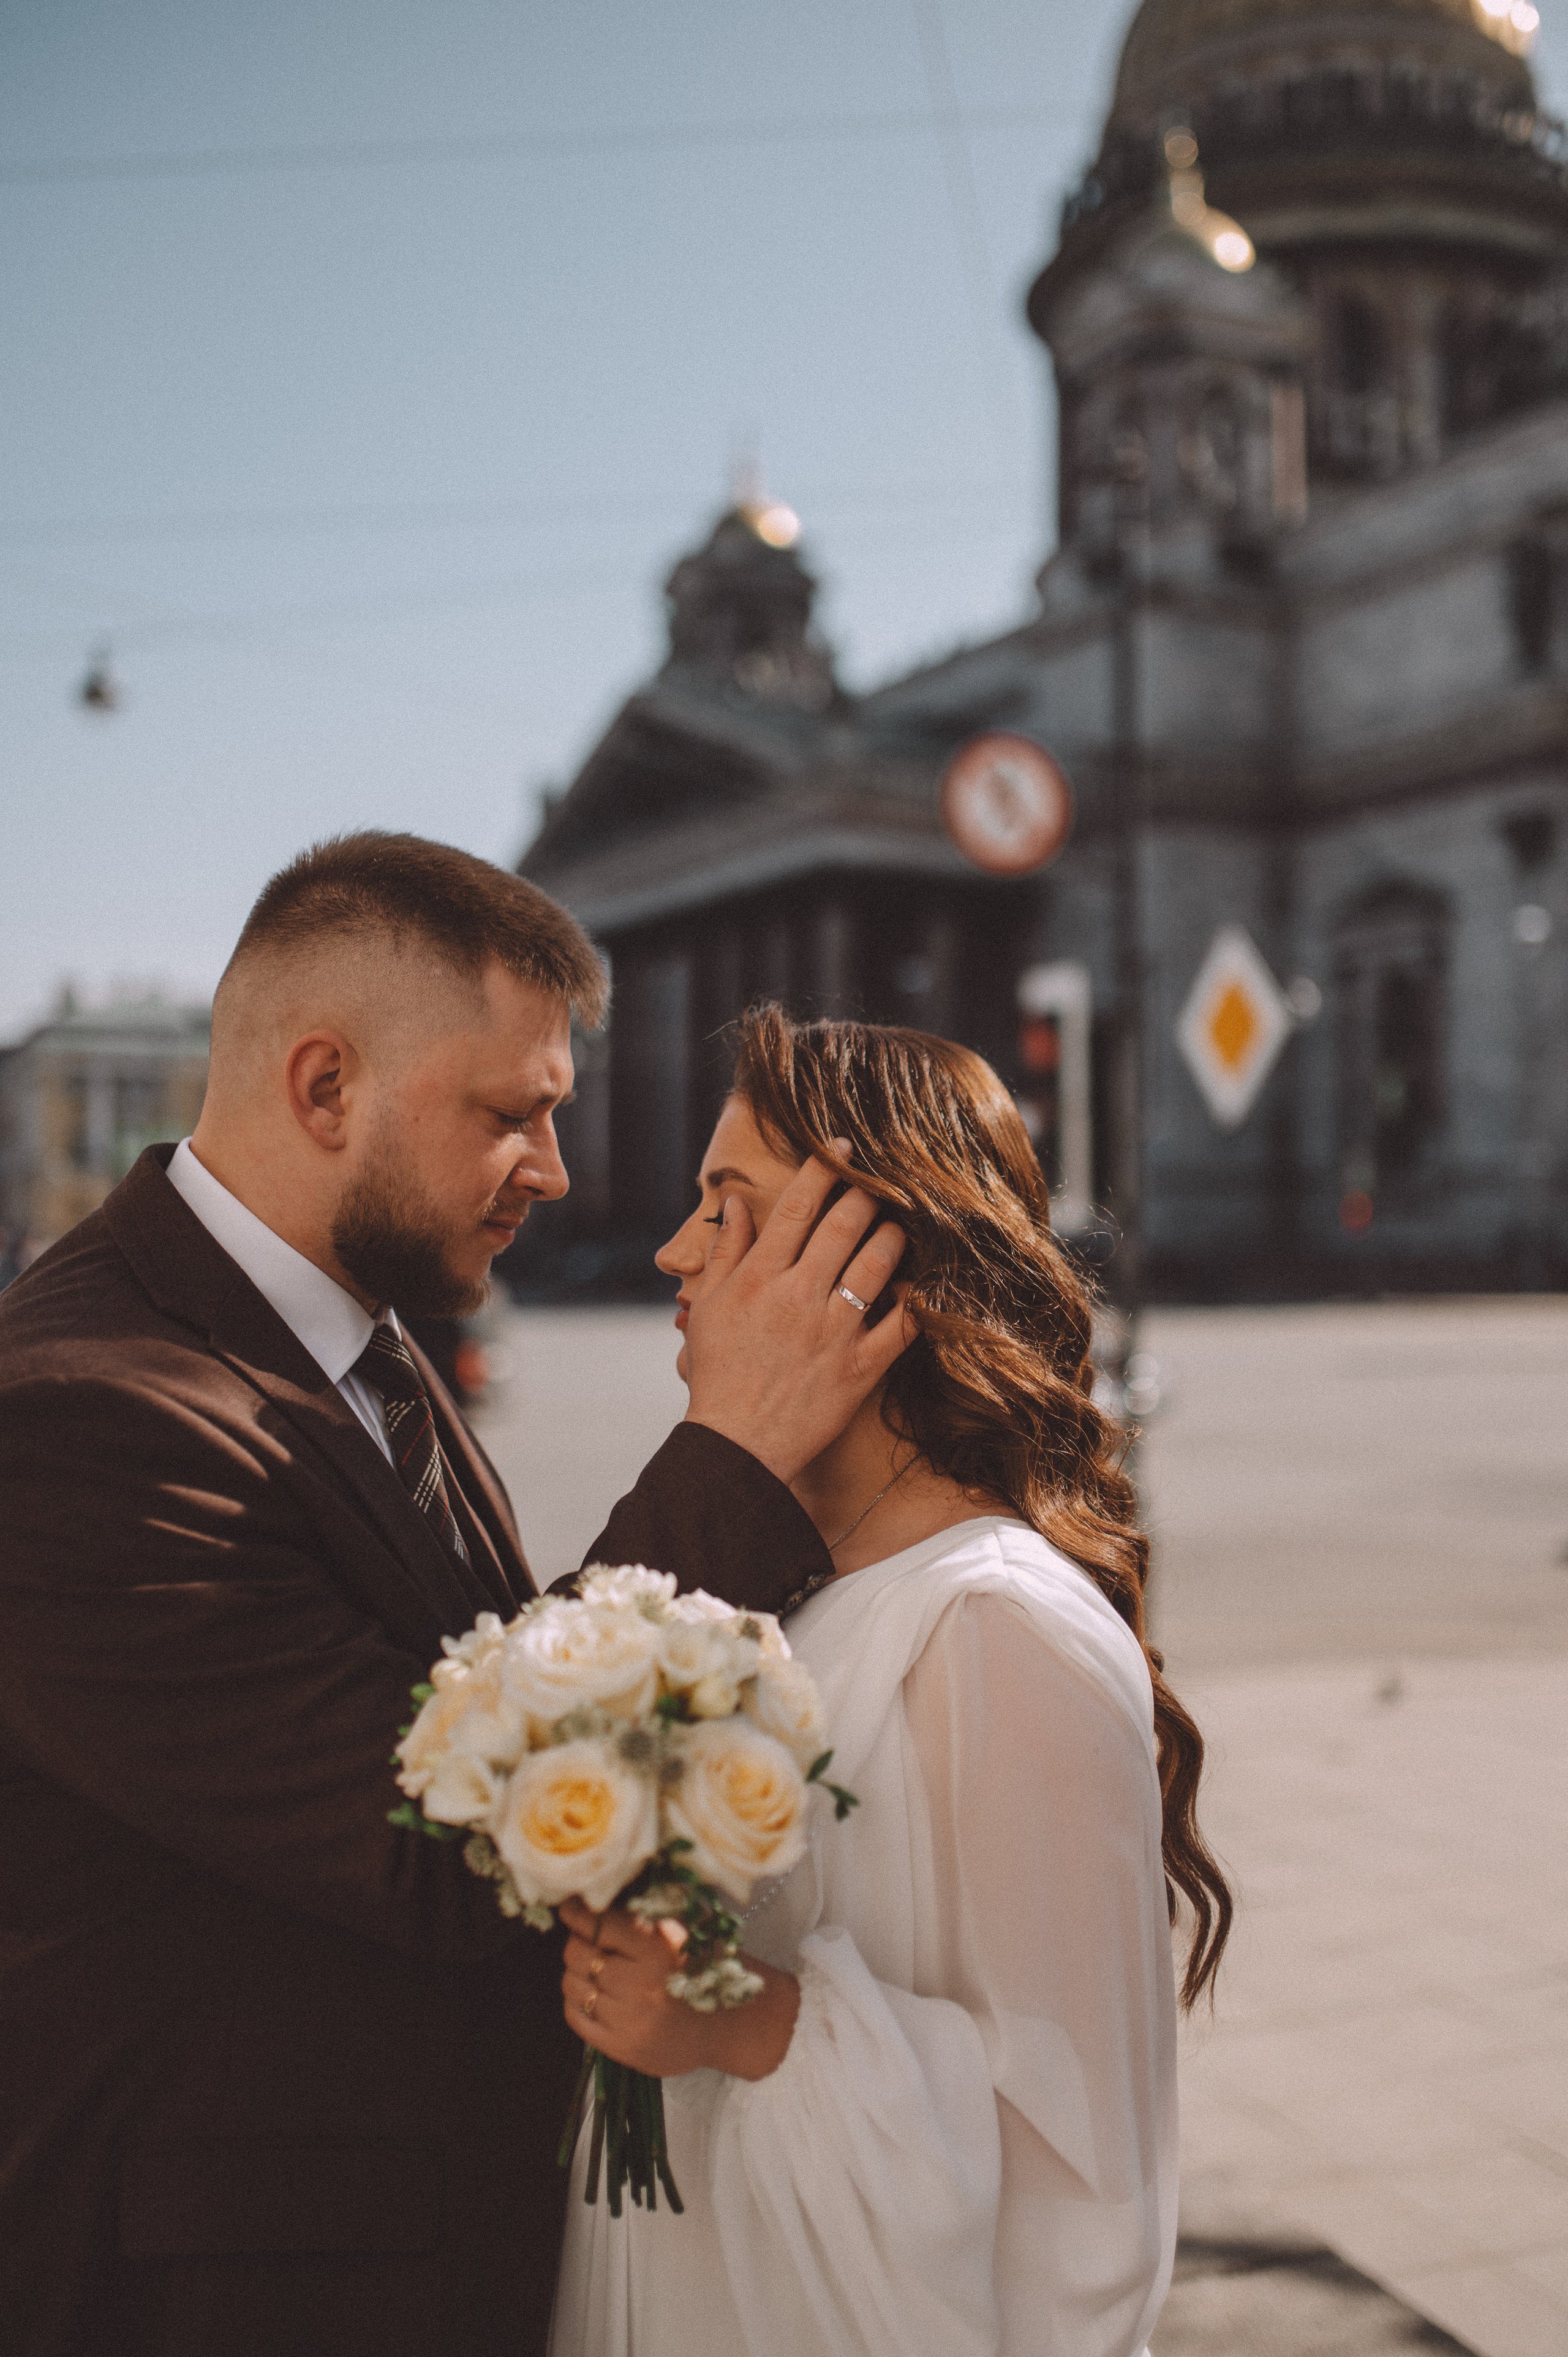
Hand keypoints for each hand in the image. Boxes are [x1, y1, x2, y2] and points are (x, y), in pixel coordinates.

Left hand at [559, 1898, 799, 2082]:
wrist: (726, 2027)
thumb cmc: (703, 1972)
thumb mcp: (681, 1935)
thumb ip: (645, 1915)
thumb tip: (601, 1894)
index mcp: (656, 1951)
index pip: (599, 1925)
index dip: (578, 1913)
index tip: (570, 1907)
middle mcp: (638, 1986)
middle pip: (580, 1953)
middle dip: (578, 1942)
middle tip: (587, 1939)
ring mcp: (627, 2021)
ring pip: (573, 1984)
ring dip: (577, 1971)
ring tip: (594, 1968)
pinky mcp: (619, 2048)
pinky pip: (575, 2016)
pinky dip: (577, 2000)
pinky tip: (593, 1994)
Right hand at [682, 1151, 916, 1484]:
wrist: (736, 1445)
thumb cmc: (719, 1374)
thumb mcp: (710, 1308)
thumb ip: (727, 1252)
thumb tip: (738, 1205)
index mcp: (759, 1277)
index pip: (798, 1207)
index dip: (824, 1169)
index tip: (843, 1148)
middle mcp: (798, 1296)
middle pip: (844, 1225)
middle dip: (867, 1194)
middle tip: (883, 1181)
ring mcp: (832, 1331)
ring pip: (877, 1265)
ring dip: (894, 1237)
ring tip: (902, 1226)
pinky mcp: (860, 1368)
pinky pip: (901, 1327)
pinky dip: (918, 1303)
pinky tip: (925, 1286)